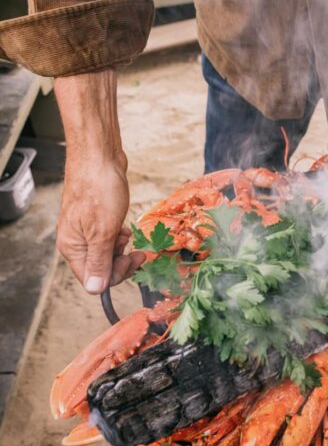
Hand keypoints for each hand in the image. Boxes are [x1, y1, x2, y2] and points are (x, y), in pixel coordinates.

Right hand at [54, 70, 143, 292]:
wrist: (98, 156)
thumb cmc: (99, 189)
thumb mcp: (103, 231)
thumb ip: (100, 262)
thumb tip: (95, 289)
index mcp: (72, 247)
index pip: (93, 279)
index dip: (116, 275)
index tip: (134, 262)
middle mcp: (75, 241)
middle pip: (100, 268)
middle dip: (121, 262)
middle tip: (138, 252)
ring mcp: (84, 229)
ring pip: (106, 253)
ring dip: (121, 249)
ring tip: (127, 234)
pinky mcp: (95, 218)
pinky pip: (108, 237)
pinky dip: (118, 236)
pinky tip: (124, 226)